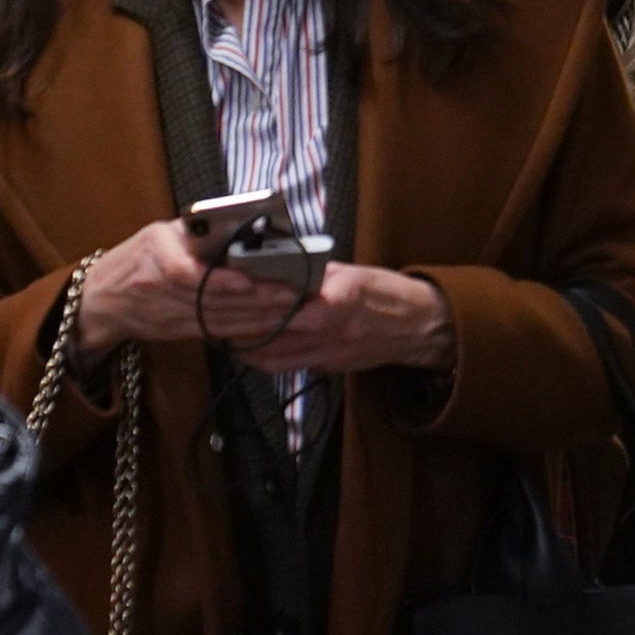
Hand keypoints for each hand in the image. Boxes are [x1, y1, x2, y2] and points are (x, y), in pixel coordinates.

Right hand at [78, 218, 300, 352]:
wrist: (100, 299)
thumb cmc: (138, 257)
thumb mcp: (159, 234)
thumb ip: (196, 233)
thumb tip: (244, 229)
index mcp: (154, 257)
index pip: (187, 274)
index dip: (221, 281)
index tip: (252, 279)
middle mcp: (159, 289)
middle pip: (212, 300)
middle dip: (255, 299)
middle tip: (293, 293)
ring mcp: (168, 315)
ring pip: (217, 319)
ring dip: (256, 317)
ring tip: (291, 309)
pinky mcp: (177, 331)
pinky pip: (215, 332)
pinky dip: (243, 330)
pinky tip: (269, 325)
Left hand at [234, 264, 454, 377]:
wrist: (421, 326)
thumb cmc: (388, 293)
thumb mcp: (354, 273)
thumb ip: (317, 274)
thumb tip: (281, 266)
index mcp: (336, 300)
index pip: (281, 305)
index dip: (250, 304)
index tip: (227, 298)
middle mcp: (331, 330)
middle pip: (270, 336)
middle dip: (239, 331)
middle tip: (214, 322)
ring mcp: (331, 354)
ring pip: (274, 359)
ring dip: (247, 351)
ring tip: (227, 339)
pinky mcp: (332, 367)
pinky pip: (292, 366)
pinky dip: (270, 360)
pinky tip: (256, 351)